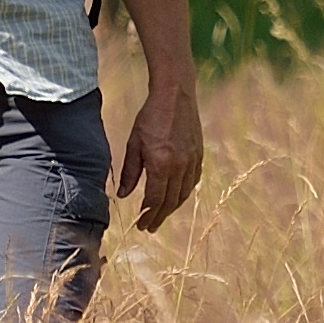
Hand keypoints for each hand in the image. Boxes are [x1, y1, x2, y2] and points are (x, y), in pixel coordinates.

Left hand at [120, 84, 204, 232]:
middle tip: (150, 227)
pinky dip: (184, 192)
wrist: (175, 96)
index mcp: (161, 165)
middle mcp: (179, 167)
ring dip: (172, 207)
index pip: (155, 200)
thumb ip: (130, 172)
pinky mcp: (199, 155)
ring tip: (161, 214)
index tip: (141, 225)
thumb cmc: (151, 117)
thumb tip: (124, 195)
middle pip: (170, 201)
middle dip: (159, 217)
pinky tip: (176, 195)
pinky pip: (193, 181)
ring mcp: (192, 161)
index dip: (147, 215)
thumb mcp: (134, 144)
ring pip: (183, 194)